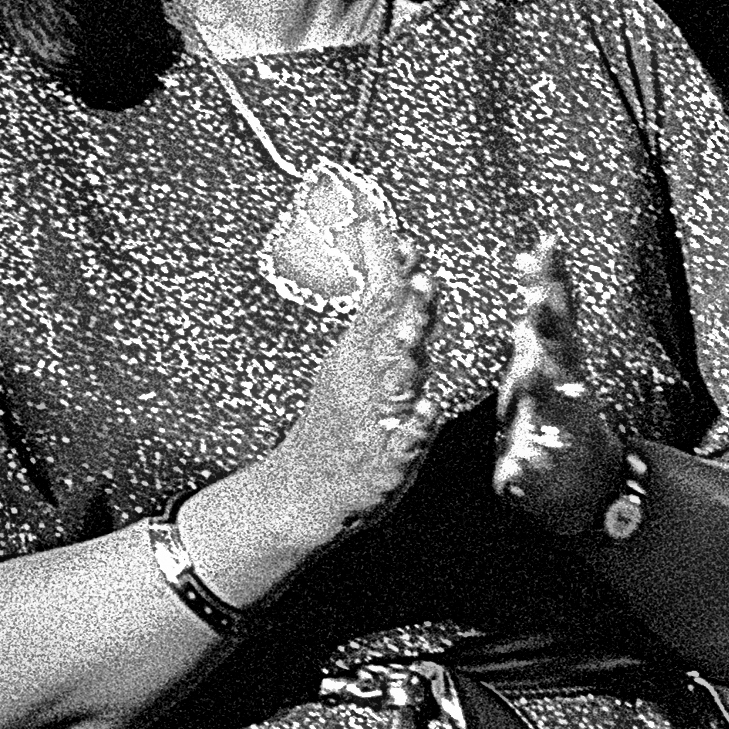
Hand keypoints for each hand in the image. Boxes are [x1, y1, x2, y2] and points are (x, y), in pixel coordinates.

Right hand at [267, 227, 439, 540]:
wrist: (300, 491)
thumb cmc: (341, 413)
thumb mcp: (355, 354)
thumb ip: (381, 300)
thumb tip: (390, 238)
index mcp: (359, 354)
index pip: (380, 306)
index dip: (398, 276)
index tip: (409, 243)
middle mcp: (364, 382)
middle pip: (386, 340)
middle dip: (404, 311)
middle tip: (420, 281)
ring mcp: (372, 421)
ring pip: (391, 387)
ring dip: (404, 362)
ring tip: (415, 339)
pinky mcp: (383, 462)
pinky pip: (400, 444)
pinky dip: (413, 428)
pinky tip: (428, 412)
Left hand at [492, 233, 629, 537]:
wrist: (588, 485)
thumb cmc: (553, 410)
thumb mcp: (542, 353)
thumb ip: (539, 309)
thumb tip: (532, 252)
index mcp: (555, 364)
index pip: (557, 315)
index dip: (551, 281)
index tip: (546, 245)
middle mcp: (563, 392)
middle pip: (559, 353)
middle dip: (549, 328)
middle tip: (537, 299)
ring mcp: (558, 432)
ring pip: (552, 408)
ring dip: (545, 394)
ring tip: (533, 377)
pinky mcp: (541, 473)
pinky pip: (533, 468)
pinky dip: (528, 466)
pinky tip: (518, 466)